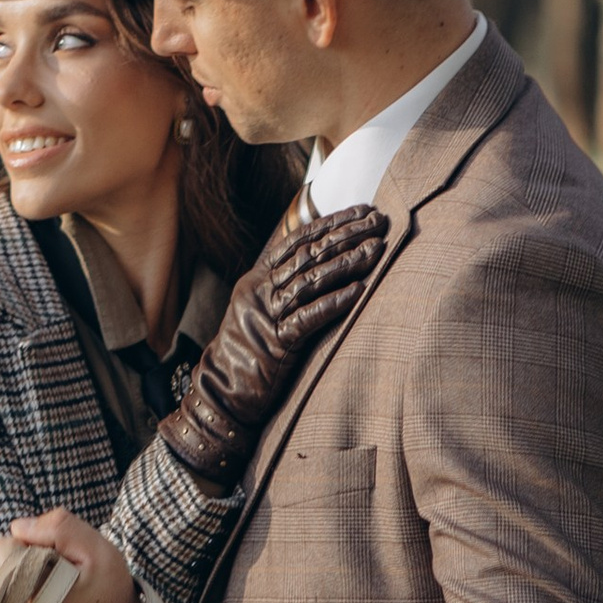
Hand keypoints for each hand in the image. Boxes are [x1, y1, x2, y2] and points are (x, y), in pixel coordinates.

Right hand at [160, 200, 390, 483]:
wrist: (223, 392)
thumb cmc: (250, 351)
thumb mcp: (264, 308)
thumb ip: (287, 284)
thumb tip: (324, 260)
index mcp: (258, 276)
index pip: (300, 239)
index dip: (333, 222)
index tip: (363, 210)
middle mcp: (260, 289)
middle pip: (309, 254)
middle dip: (347, 235)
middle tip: (379, 221)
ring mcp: (266, 315)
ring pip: (311, 280)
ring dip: (347, 262)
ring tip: (376, 248)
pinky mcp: (276, 343)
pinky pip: (309, 317)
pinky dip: (335, 302)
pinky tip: (359, 290)